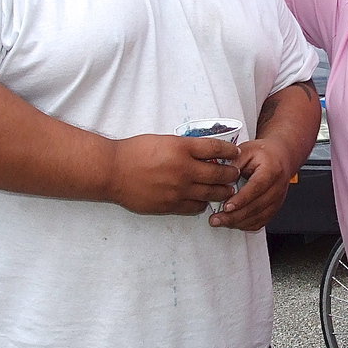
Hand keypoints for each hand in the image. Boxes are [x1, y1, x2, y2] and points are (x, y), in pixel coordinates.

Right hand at [105, 134, 240, 214]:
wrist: (112, 171)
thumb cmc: (134, 151)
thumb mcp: (164, 140)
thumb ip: (186, 147)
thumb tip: (206, 153)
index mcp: (182, 148)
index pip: (216, 148)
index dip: (230, 151)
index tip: (235, 153)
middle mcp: (184, 169)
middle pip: (219, 173)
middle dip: (231, 173)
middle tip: (235, 173)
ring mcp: (179, 189)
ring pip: (211, 193)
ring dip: (223, 191)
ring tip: (227, 190)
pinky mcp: (171, 205)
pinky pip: (196, 207)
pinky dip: (203, 203)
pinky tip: (204, 200)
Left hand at [209, 137, 298, 230]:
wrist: (280, 157)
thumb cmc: (263, 154)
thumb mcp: (246, 150)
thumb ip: (233, 164)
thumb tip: (218, 178)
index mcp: (272, 170)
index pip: (257, 187)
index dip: (241, 199)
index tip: (227, 207)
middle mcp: (277, 187)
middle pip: (257, 206)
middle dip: (235, 215)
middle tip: (216, 218)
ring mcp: (277, 200)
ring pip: (258, 217)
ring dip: (238, 222)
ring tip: (220, 221)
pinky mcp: (274, 209)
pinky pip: (260, 222)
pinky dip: (245, 225)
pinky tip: (233, 222)